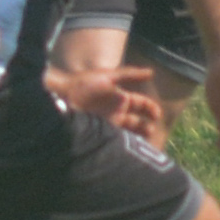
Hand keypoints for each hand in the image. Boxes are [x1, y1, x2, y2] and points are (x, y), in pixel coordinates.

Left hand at [43, 62, 162, 137]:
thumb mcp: (108, 76)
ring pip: (129, 132)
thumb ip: (129, 74)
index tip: (157, 115)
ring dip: (137, 137)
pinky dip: (124, 143)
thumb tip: (152, 72)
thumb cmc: (84, 83)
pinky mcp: (101, 132)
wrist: (62, 96)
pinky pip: (116, 139)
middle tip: (151, 130)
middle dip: (146, 126)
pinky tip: (129, 147)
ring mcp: (110, 123)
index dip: (151, 109)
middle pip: (138, 121)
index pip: (142, 105)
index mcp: (121, 98)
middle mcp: (118, 112)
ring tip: (144, 142)